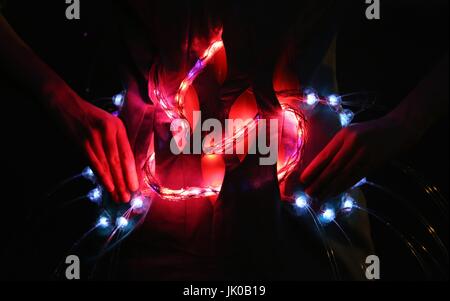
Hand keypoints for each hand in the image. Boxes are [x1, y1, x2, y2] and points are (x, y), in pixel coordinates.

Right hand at [49, 89, 137, 201]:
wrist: (65, 104)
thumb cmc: (89, 116)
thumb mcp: (108, 123)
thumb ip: (116, 141)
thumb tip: (124, 165)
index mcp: (118, 127)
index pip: (127, 154)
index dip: (131, 172)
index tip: (135, 186)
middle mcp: (109, 132)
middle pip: (118, 162)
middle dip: (124, 181)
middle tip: (128, 197)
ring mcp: (95, 137)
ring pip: (107, 165)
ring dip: (114, 183)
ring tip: (119, 197)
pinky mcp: (82, 143)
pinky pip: (94, 163)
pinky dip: (102, 176)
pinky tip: (108, 187)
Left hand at [300, 116, 416, 200]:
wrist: (398, 129)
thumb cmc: (369, 131)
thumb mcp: (350, 132)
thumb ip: (337, 146)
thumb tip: (320, 166)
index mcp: (344, 134)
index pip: (326, 155)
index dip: (313, 169)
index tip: (303, 179)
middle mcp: (354, 144)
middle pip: (333, 168)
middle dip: (319, 182)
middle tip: (308, 193)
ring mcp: (365, 155)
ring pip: (344, 176)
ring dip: (330, 189)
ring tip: (319, 198)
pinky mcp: (373, 164)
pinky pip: (355, 178)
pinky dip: (343, 187)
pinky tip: (334, 193)